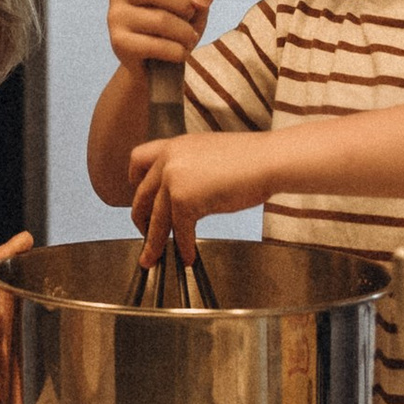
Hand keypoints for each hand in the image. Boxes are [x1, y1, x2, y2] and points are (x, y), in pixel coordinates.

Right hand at [106, 0, 215, 78]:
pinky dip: (177, 51)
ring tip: (188, 38)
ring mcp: (115, 17)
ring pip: (159, 19)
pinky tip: (179, 52)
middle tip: (190, 14)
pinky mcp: (119, 43)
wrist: (157, 65)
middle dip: (183, 4)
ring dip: (185, 32)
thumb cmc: (175, 23)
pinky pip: (155, 45)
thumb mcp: (194, 1)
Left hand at [126, 133, 266, 262]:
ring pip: (156, 218)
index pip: (138, 160)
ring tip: (152, 258)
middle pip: (142, 195)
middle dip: (140, 220)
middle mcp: (168, 160)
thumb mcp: (209, 154)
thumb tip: (186, 192)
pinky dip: (184, 247)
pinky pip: (179, 230)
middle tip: (144, 235)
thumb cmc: (250, 159)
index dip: (135, 181)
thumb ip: (190, 168)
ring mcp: (173, 179)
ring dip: (154, 243)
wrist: (268, 160)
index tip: (139, 196)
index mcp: (174, 145)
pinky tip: (188, 256)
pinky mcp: (184, 199)